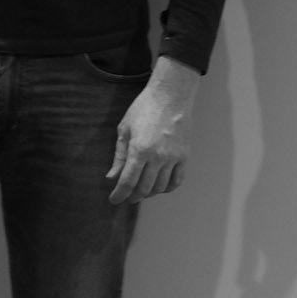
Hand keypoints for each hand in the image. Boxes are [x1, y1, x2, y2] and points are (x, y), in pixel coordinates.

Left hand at [106, 56, 200, 203]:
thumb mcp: (124, 130)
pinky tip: (159, 187)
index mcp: (139, 150)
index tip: (114, 200)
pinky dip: (167, 188)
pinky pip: (177, 180)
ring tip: (140, 192)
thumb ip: (119, 156)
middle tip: (126, 198)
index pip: (128, 181)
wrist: (170, 96)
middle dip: (132, 197)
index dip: (119, 194)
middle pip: (144, 188)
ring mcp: (173, 158)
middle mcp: (157, 157)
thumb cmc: (143, 109)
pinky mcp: (184, 156)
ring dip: (148, 193)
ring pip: (160, 187)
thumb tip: (112, 177)